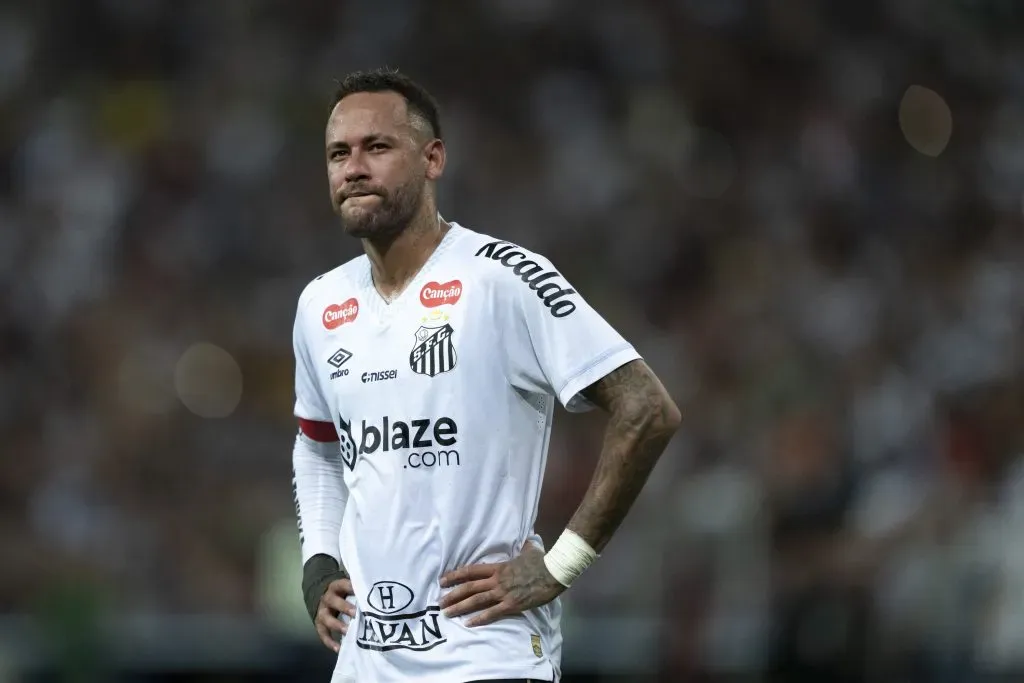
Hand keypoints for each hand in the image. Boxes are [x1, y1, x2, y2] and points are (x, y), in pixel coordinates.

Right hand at [315, 577, 356, 652]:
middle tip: (356, 613)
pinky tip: (339, 649)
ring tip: (348, 632)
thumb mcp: (350, 589)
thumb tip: (380, 597)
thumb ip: (360, 592)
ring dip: (337, 625)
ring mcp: (322, 612)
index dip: (350, 587)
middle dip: (344, 607)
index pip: (343, 584)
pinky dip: (330, 642)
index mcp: (337, 587)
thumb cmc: (345, 595)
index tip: (361, 592)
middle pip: (333, 601)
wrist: (326, 600)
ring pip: (326, 618)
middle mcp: (328, 598)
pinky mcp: (319, 625)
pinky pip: (323, 634)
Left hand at [438, 543, 564, 626]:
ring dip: (460, 607)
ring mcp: (503, 592)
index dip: (456, 575)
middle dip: (452, 594)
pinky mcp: (511, 604)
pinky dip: (479, 618)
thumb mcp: (529, 551)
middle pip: (469, 587)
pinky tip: (468, 623)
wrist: (554, 572)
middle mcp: (497, 580)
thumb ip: (524, 547)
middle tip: (440, 602)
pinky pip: (492, 613)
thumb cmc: (542, 561)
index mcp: (498, 567)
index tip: (443, 580)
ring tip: (447, 613)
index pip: (471, 571)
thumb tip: (527, 541)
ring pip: (476, 600)